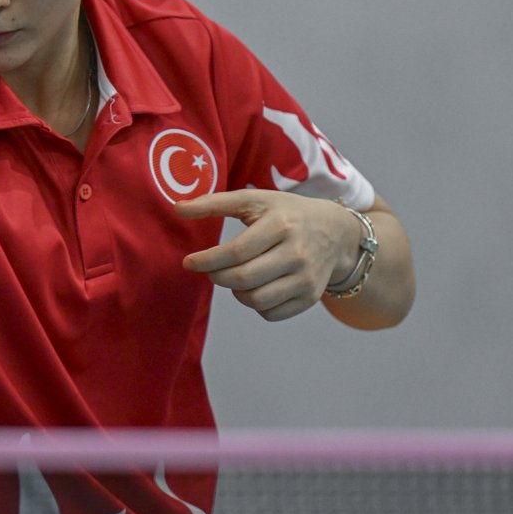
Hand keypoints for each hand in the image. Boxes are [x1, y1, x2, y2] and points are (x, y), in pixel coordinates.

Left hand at [176, 189, 360, 321]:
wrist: (335, 231)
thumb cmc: (285, 212)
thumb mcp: (255, 199)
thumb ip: (214, 203)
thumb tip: (177, 207)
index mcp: (281, 224)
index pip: (236, 252)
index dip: (207, 261)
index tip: (189, 262)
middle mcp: (298, 253)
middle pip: (244, 279)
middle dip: (217, 277)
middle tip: (210, 270)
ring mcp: (306, 278)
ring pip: (256, 300)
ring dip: (235, 292)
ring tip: (234, 276)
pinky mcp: (310, 297)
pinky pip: (271, 313)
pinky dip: (255, 304)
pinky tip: (256, 286)